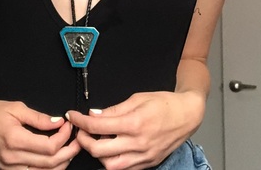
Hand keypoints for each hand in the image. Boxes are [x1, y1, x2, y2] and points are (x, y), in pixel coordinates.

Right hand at [0, 98, 80, 168]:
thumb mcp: (18, 108)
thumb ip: (39, 118)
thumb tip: (59, 122)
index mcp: (15, 140)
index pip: (48, 147)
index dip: (64, 137)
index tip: (69, 125)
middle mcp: (13, 158)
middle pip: (49, 163)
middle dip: (68, 152)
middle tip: (78, 140)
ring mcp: (10, 168)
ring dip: (61, 163)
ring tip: (70, 150)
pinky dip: (48, 169)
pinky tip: (56, 159)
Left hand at [66, 91, 203, 169]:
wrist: (187, 115)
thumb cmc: (164, 103)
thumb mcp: (137, 98)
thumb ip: (115, 109)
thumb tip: (94, 115)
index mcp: (134, 123)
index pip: (98, 127)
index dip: (80, 122)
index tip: (73, 116)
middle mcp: (137, 143)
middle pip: (99, 150)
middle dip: (83, 140)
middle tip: (80, 130)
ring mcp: (143, 157)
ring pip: (109, 165)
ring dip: (97, 154)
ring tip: (95, 141)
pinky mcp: (147, 164)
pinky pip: (124, 169)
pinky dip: (112, 161)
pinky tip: (110, 149)